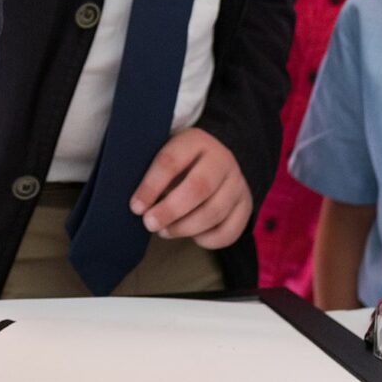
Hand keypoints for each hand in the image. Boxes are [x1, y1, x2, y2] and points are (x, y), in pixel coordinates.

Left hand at [130, 126, 252, 248]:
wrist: (218, 157)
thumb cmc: (181, 161)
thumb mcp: (167, 154)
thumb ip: (153, 174)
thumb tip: (138, 205)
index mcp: (195, 141)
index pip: (171, 161)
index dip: (151, 186)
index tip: (136, 207)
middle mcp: (222, 159)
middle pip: (198, 187)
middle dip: (170, 210)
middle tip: (149, 223)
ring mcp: (237, 182)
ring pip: (214, 212)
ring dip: (185, 228)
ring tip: (164, 231)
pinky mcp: (246, 205)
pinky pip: (229, 231)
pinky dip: (208, 240)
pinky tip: (192, 236)